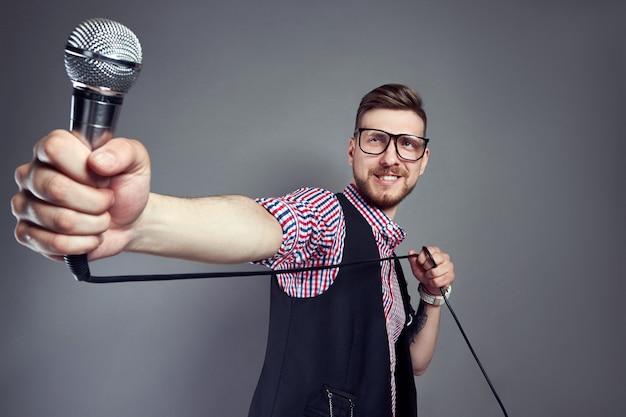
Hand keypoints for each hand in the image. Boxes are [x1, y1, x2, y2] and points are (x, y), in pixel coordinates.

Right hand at [11, 129, 150, 261]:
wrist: (128, 220)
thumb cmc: (124, 188)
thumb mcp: (136, 160)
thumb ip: (123, 151)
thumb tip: (98, 161)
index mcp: (53, 148)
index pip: (54, 148)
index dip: (85, 168)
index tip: (103, 178)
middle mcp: (32, 174)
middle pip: (56, 188)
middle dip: (96, 201)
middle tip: (106, 200)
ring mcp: (25, 204)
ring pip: (60, 220)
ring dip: (94, 224)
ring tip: (100, 218)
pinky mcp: (27, 234)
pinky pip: (55, 243)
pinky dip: (84, 243)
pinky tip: (90, 235)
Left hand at [408, 246, 454, 294]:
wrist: (431, 285)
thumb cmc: (425, 273)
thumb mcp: (416, 266)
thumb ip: (413, 259)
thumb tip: (411, 252)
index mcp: (435, 251)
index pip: (428, 250)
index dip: (422, 258)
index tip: (420, 263)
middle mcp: (444, 257)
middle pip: (433, 259)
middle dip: (426, 267)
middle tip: (426, 270)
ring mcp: (449, 266)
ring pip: (434, 272)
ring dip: (429, 277)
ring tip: (430, 276)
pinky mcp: (451, 276)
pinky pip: (437, 281)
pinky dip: (432, 283)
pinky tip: (434, 281)